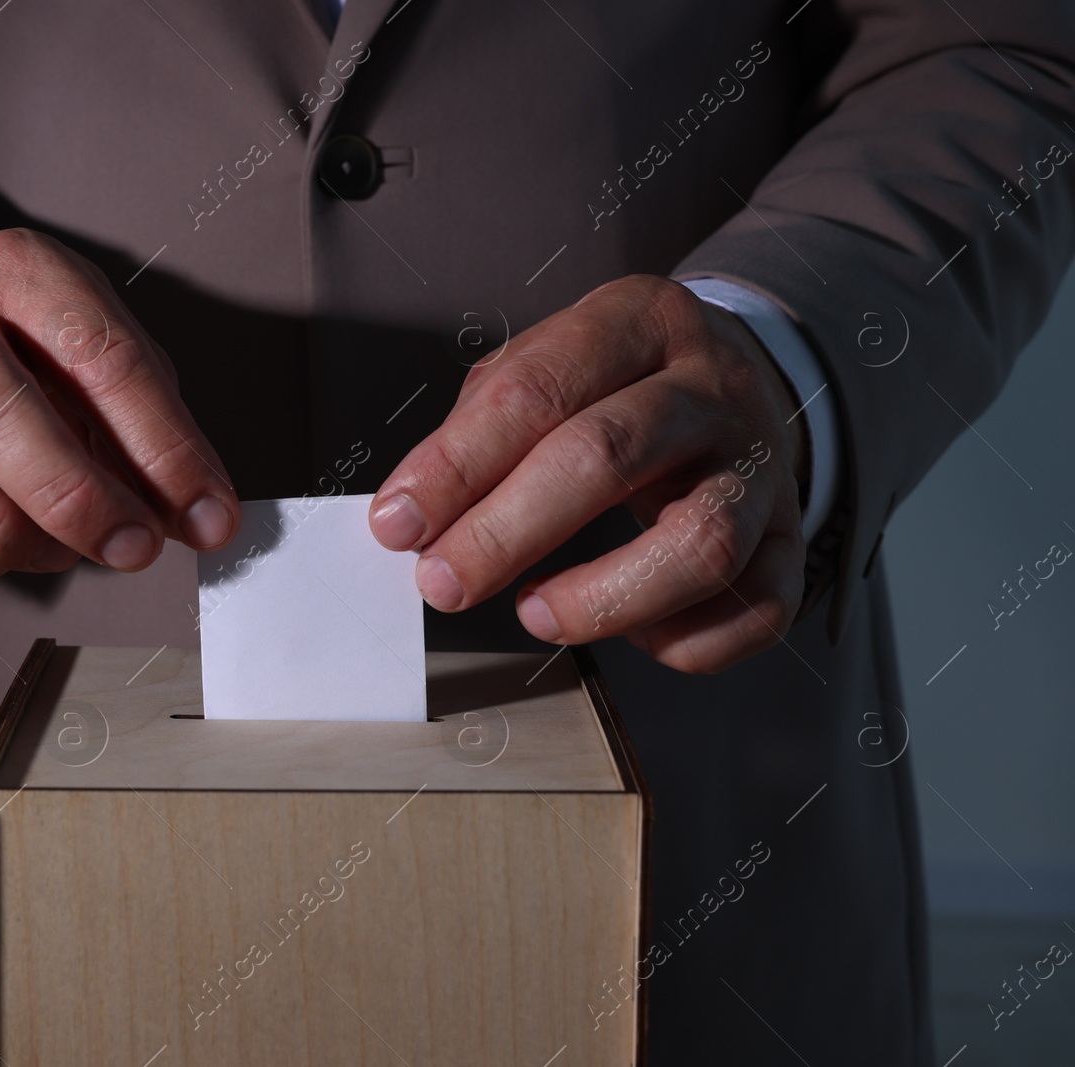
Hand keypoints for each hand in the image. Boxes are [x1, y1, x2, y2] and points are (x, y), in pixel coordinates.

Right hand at [0, 230, 239, 582]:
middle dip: (73, 496)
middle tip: (134, 548)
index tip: (210, 516)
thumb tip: (199, 518)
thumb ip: (153, 429)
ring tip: (60, 550)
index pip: (97, 356)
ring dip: (2, 534)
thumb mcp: (103, 351)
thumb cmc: (30, 343)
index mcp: (18, 272)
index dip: (163, 448)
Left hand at [369, 275, 808, 673]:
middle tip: (444, 582)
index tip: (398, 523)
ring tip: (535, 614)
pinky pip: (758, 609)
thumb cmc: (615, 384)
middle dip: (506, 532)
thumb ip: (478, 430)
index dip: (457, 464)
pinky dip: (688, 640)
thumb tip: (412, 516)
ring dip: (603, 596)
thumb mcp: (545, 365)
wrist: (741, 381)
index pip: (537, 390)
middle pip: (608, 456)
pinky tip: (633, 633)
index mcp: (639, 322)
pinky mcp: (792, 537)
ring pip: (701, 543)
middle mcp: (711, 387)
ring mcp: (762, 464)